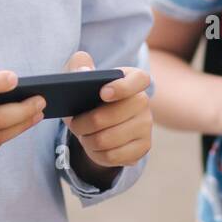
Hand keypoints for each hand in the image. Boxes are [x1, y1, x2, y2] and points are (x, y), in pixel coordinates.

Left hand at [61, 51, 151, 167]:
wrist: (97, 123)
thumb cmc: (88, 94)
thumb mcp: (79, 76)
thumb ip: (78, 65)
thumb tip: (82, 72)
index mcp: (132, 78)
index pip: (140, 79)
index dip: (123, 87)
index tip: (103, 93)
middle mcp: (143, 101)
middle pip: (114, 115)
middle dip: (87, 122)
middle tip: (74, 123)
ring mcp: (146, 125)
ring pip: (110, 138)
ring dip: (89, 139)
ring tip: (83, 134)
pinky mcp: (143, 147)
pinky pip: (113, 156)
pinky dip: (96, 153)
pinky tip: (93, 146)